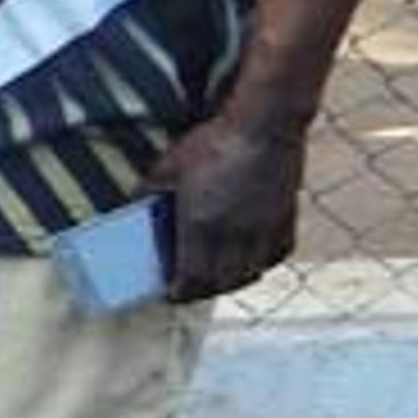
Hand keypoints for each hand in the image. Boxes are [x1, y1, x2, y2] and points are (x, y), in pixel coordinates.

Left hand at [152, 113, 305, 301]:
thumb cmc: (213, 142)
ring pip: (250, 272)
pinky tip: (253, 259)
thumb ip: (149, 193)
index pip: (192, 278)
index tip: (170, 294)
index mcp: (201, 225)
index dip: (180, 292)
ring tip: (218, 277)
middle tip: (189, 288)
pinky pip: (276, 253)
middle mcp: (235, 234)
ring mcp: (264, 228)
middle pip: (221, 281)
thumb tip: (131, 207)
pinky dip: (262, 263)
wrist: (266, 123)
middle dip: (203, 290)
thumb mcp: (168, 167)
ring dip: (232, 280)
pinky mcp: (286, 216)